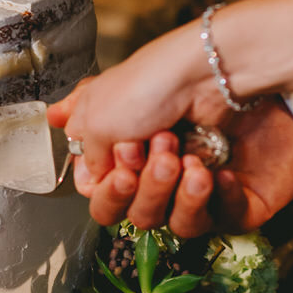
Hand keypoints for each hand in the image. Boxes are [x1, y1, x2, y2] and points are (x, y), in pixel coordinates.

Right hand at [47, 19, 225, 222]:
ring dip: (164, 186)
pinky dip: (197, 197)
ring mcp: (173, 173)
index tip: (119, 172)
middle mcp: (138, 159)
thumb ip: (86, 157)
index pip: (95, 188)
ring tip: (176, 153)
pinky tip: (203, 170)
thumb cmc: (148, 86)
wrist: (204, 76)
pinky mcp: (206, 187)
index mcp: (105, 142)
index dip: (105, 187)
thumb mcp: (95, 117)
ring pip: (159, 216)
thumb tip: (92, 177)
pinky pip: (198, 217)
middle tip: (144, 150)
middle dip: (139, 182)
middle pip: (127, 206)